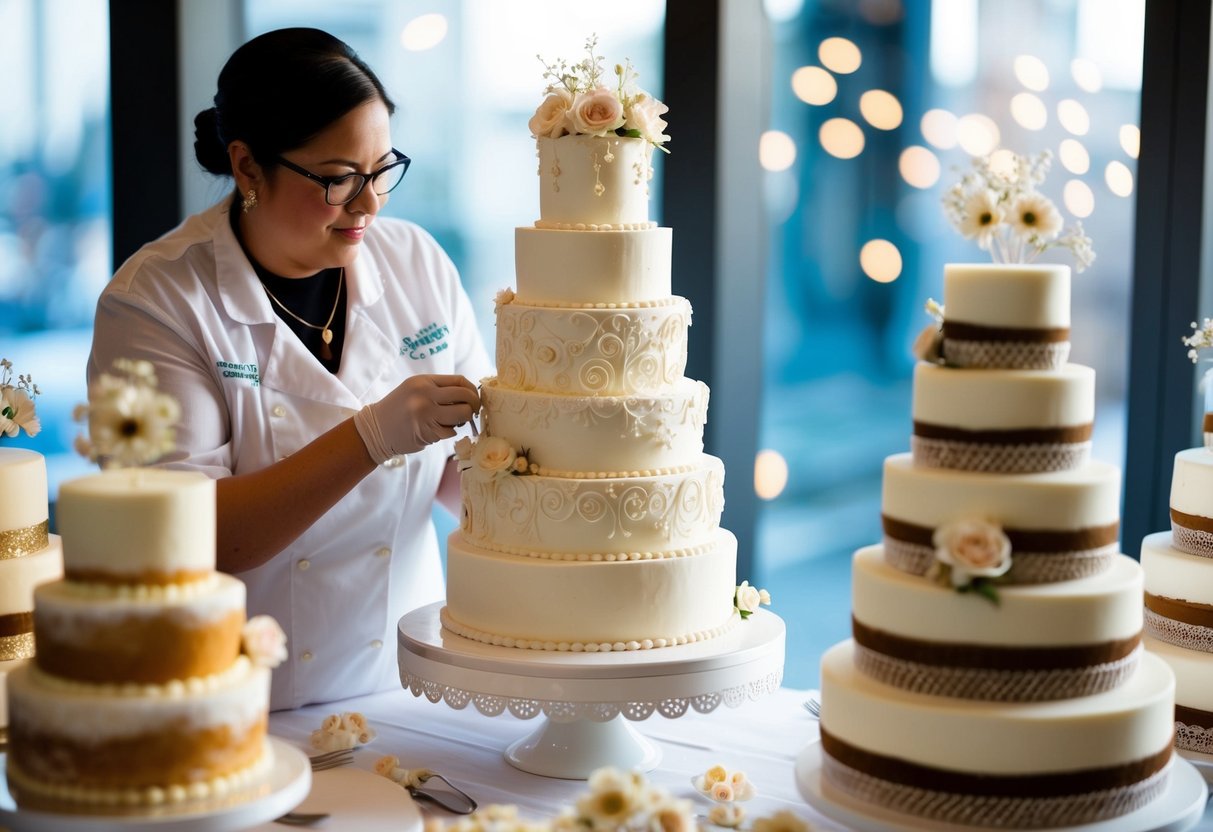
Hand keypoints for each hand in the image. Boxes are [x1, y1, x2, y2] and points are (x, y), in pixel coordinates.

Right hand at [354, 375, 479, 462]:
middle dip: (474, 406)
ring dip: (464, 420)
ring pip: (463, 414)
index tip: (473, 399)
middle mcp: (425, 394)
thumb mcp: (415, 390)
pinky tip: (438, 431)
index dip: (472, 390)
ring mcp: (426, 413)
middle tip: (471, 412)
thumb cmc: (399, 409)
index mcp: (424, 381)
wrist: (376, 429)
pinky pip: (451, 431)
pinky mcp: (427, 432)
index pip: (460, 381)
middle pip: (465, 396)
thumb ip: (439, 389)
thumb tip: (469, 396)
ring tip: (454, 421)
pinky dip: (449, 432)